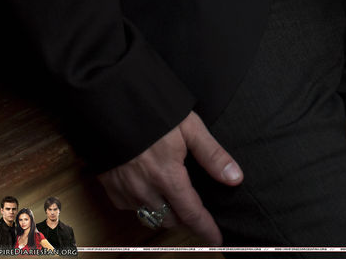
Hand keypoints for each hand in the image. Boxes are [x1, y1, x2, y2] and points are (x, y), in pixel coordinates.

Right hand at [97, 110, 241, 244]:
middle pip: (171, 219)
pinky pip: (131, 207)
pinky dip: (144, 203)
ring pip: (150, 215)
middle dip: (185, 218)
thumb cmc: (153, 112)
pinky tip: (149, 186)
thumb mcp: (189, 127)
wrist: (110, 105)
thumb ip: (212, 155)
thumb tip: (235, 178)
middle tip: (197, 209)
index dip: (206, 229)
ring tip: (174, 197)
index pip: (191, 214)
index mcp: (168, 177)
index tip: (216, 239)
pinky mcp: (110, 188)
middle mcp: (145, 191)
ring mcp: (125, 192)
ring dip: (165, 212)